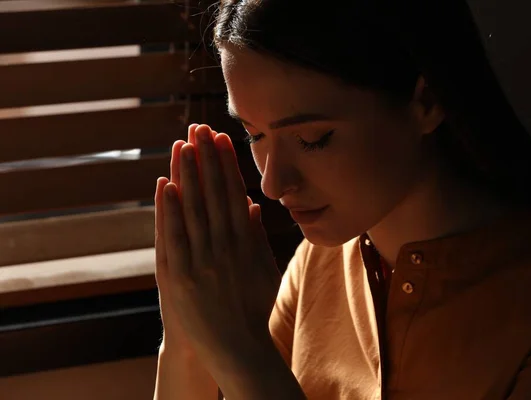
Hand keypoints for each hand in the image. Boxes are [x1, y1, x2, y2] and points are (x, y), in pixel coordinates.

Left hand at [154, 124, 281, 370]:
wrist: (236, 348)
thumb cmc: (253, 308)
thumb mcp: (264, 269)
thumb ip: (257, 236)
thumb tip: (252, 204)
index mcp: (246, 242)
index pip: (234, 193)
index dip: (227, 164)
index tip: (222, 138)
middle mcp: (225, 246)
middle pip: (213, 194)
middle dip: (207, 158)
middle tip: (201, 127)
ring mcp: (201, 261)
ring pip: (193, 209)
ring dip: (188, 174)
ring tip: (183, 143)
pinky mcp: (179, 277)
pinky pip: (173, 237)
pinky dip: (169, 210)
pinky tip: (166, 184)